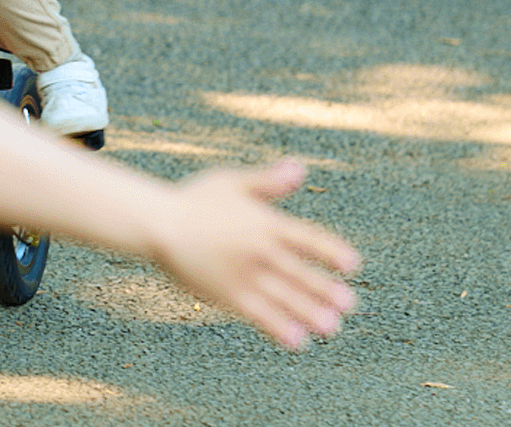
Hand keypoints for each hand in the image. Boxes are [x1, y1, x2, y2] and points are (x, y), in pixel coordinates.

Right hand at [147, 160, 360, 349]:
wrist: (158, 224)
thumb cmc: (194, 200)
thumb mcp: (231, 182)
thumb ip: (267, 182)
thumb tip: (300, 168)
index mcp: (264, 222)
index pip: (307, 239)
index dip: (330, 252)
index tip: (352, 265)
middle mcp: (259, 250)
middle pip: (300, 273)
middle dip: (325, 289)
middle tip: (348, 304)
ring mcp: (244, 274)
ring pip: (284, 297)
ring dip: (309, 312)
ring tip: (331, 327)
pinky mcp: (227, 294)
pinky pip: (258, 314)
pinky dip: (279, 328)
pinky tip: (297, 340)